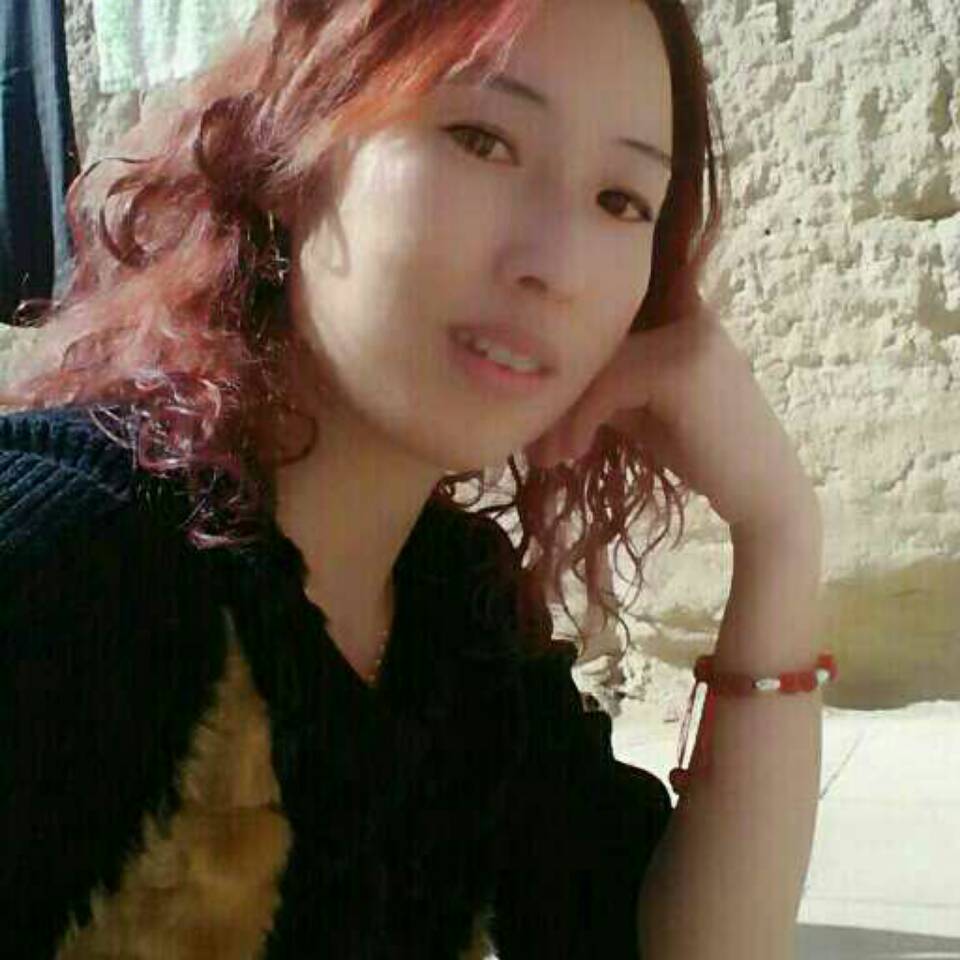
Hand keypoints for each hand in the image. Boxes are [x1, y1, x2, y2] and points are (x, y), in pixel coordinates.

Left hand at [524, 302, 819, 535]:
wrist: (762, 496)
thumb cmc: (701, 453)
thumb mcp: (640, 409)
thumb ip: (605, 384)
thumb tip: (544, 378)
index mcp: (682, 315)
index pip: (604, 329)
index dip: (569, 370)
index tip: (541, 423)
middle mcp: (689, 315)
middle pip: (596, 344)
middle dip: (558, 397)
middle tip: (535, 448)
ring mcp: (690, 336)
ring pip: (597, 365)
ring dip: (563, 415)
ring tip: (547, 458)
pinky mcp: (682, 366)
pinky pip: (609, 384)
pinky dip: (582, 420)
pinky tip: (573, 453)